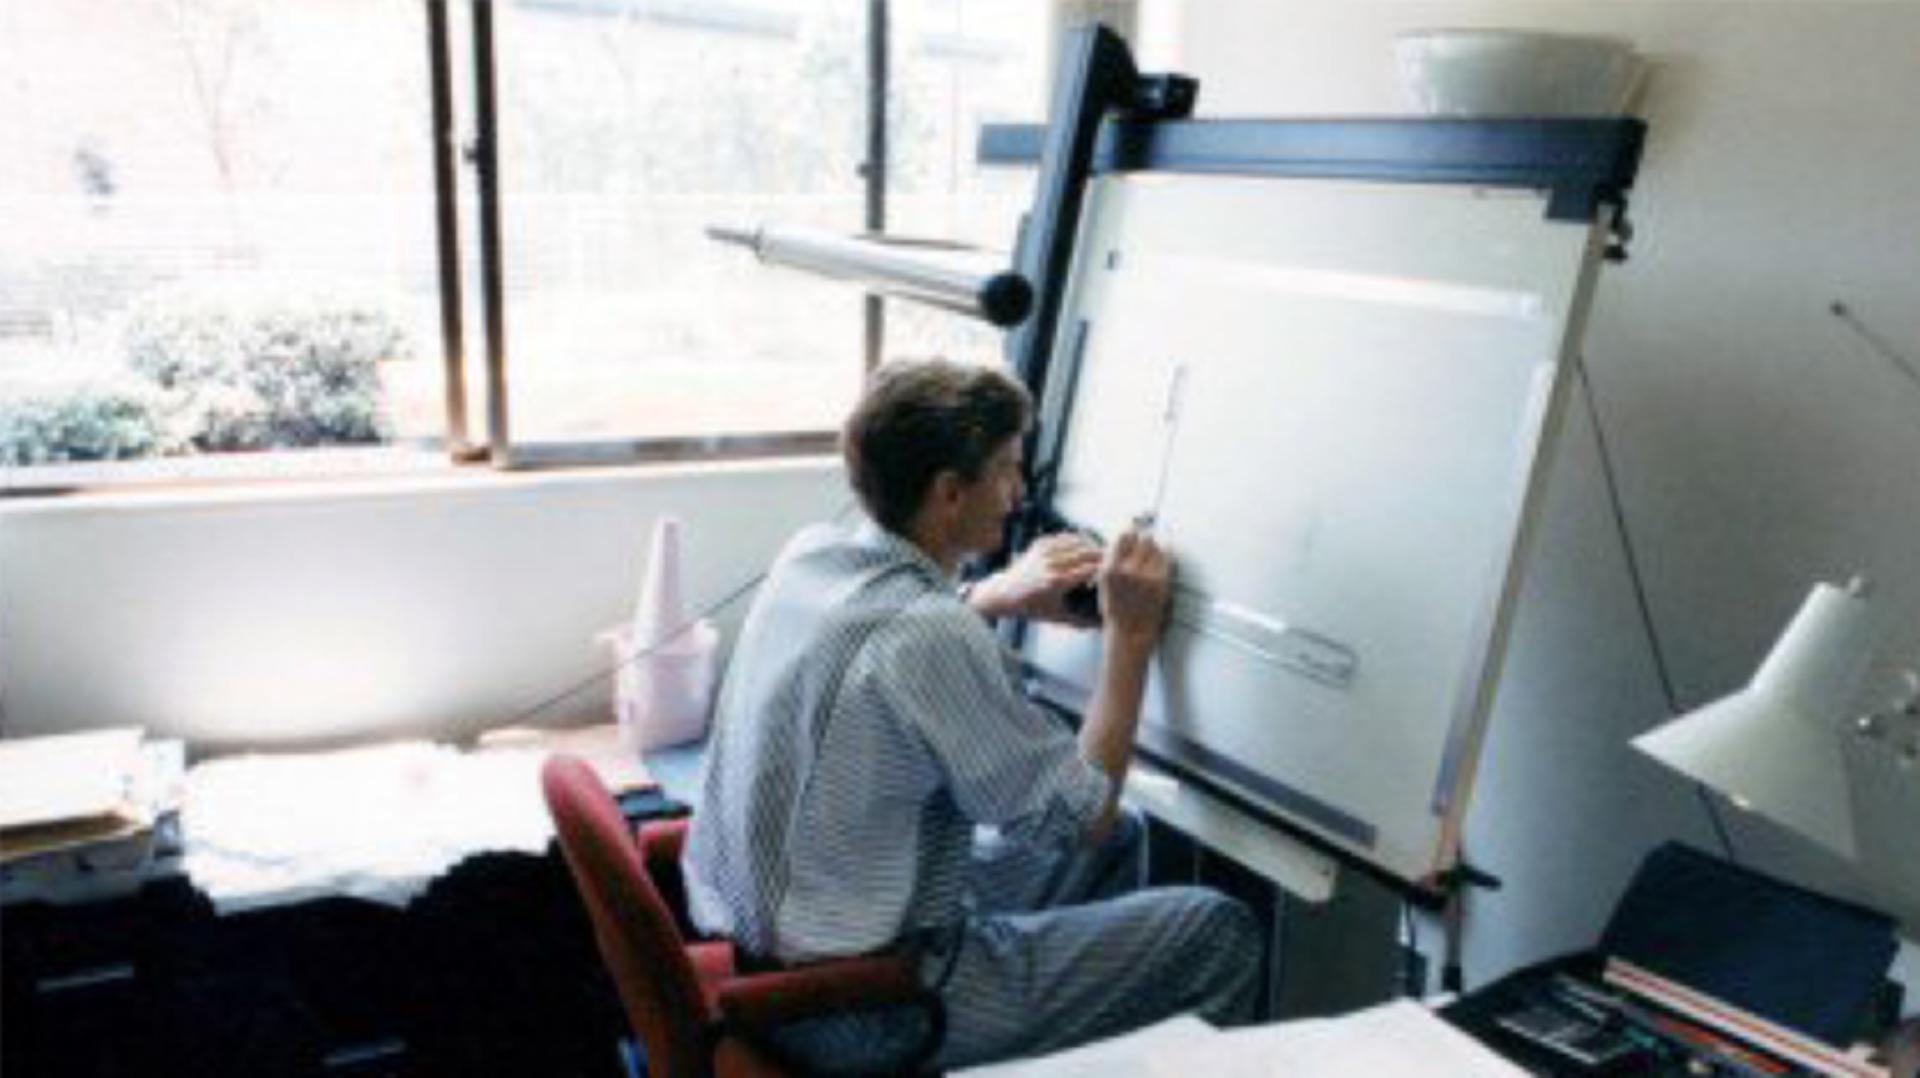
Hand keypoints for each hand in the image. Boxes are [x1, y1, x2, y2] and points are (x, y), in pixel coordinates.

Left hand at [967, 532, 1103, 626]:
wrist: (1004, 592)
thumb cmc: (1031, 608)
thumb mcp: (1057, 618)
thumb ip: (1082, 621)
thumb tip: (1105, 625)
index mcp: (1056, 582)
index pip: (1090, 569)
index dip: (1106, 570)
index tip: (1117, 574)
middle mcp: (1051, 564)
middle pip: (1088, 553)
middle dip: (1104, 556)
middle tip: (1115, 562)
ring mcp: (1045, 551)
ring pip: (1079, 541)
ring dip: (1093, 546)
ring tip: (1103, 555)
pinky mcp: (1041, 543)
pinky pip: (1067, 536)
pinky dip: (1079, 541)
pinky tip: (1086, 548)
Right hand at [1099, 527, 1171, 647]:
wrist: (1130, 633)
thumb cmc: (1117, 609)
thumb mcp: (1105, 583)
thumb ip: (1113, 560)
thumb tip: (1129, 534)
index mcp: (1110, 569)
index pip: (1124, 536)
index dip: (1132, 534)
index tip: (1136, 534)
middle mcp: (1127, 570)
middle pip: (1144, 538)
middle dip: (1146, 542)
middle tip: (1146, 551)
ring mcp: (1145, 576)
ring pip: (1158, 547)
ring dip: (1156, 551)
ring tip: (1151, 564)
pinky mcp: (1161, 582)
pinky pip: (1168, 559)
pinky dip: (1166, 559)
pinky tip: (1160, 567)